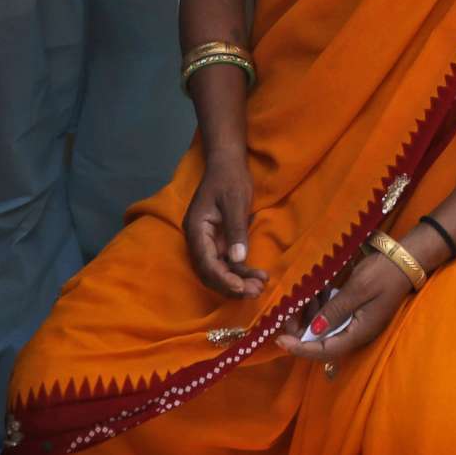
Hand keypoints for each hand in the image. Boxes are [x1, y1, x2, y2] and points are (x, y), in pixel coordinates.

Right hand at [182, 152, 266, 297]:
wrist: (228, 163)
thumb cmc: (229, 178)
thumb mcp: (235, 201)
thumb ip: (235, 230)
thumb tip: (237, 260)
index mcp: (196, 229)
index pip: (205, 262)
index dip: (222, 278)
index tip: (240, 287)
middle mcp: (198, 240)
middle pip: (210, 272)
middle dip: (231, 285)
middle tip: (255, 292)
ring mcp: (208, 242)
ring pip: (219, 271)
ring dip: (238, 282)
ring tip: (259, 288)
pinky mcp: (219, 242)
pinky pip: (227, 263)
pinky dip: (241, 272)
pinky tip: (257, 277)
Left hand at [273, 244, 416, 364]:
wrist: (406, 259)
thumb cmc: (384, 273)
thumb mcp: (358, 289)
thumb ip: (335, 310)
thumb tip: (313, 331)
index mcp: (360, 332)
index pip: (326, 350)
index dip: (301, 348)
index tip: (281, 341)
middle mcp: (357, 332)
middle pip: (323, 342)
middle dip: (301, 331)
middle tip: (284, 316)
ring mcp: (357, 322)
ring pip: (326, 328)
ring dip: (309, 316)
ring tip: (296, 300)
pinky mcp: (356, 311)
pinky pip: (333, 315)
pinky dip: (320, 306)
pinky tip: (313, 291)